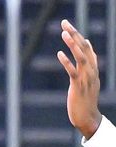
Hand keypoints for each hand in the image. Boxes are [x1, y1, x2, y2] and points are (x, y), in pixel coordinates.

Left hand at [58, 19, 101, 138]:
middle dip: (75, 34)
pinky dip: (67, 61)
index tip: (71, 28)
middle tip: (64, 23)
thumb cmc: (85, 100)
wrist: (87, 117)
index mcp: (93, 69)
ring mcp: (86, 78)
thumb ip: (87, 66)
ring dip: (73, 43)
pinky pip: (73, 71)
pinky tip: (59, 53)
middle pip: (84, 48)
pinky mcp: (78, 86)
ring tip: (64, 33)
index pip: (88, 49)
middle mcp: (91, 70)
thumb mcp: (88, 81)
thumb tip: (86, 51)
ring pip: (81, 56)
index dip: (80, 38)